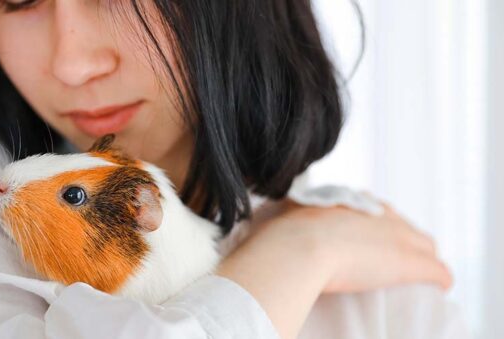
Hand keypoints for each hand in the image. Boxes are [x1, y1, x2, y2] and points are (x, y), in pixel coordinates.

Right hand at [215, 199, 451, 338]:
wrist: (295, 248)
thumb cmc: (277, 237)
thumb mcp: (272, 220)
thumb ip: (270, 220)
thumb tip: (242, 222)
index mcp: (344, 202)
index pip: (367, 210)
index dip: (370, 225)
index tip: (366, 239)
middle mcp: (372, 213)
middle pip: (398, 224)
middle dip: (401, 238)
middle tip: (393, 257)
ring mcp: (393, 235)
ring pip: (421, 243)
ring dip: (422, 257)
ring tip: (420, 273)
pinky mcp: (407, 261)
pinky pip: (434, 270)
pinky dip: (436, 278)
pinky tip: (438, 286)